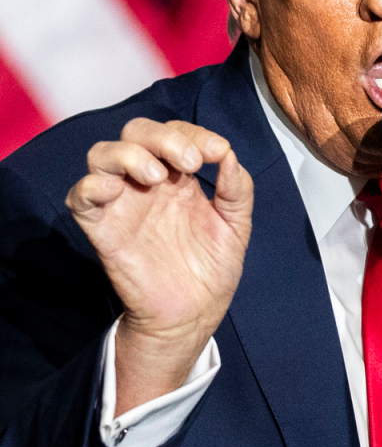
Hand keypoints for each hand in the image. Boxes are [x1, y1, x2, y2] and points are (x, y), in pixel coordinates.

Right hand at [66, 118, 252, 414]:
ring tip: (158, 176)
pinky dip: (91, 185)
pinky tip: (116, 191)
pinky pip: (80, 196)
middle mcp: (147, 183)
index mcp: (179, 177)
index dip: (193, 133)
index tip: (216, 152)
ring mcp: (123, 203)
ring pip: (102, 155)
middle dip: (162, 137)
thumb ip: (237, 189)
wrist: (195, 313)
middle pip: (135, 134)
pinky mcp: (103, 229)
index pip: (174, 133)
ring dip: (129, 154)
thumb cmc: (212, 267)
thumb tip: (228, 154)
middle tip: (189, 161)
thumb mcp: (236, 224)